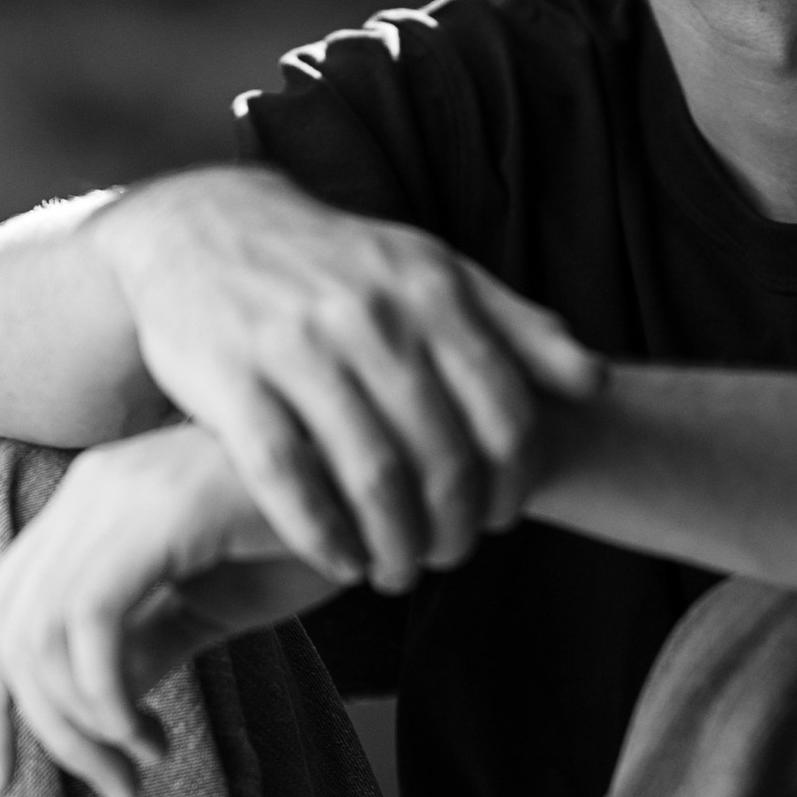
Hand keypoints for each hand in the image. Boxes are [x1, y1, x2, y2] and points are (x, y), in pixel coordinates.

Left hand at [0, 421, 331, 796]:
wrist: (393, 491)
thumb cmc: (313, 539)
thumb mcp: (211, 606)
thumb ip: (144, 645)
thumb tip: (90, 711)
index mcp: (92, 507)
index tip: (0, 784)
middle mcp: (93, 488)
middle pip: (2, 629)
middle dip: (39, 733)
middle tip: (114, 790)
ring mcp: (124, 491)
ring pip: (40, 634)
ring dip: (82, 729)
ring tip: (144, 766)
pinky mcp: (165, 509)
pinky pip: (91, 620)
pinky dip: (106, 698)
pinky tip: (154, 734)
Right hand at [93, 167, 602, 588]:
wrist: (201, 226)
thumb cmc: (337, 265)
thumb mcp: (432, 270)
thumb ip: (518, 326)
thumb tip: (595, 384)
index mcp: (432, 292)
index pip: (505, 415)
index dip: (514, 484)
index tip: (502, 517)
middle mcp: (370, 317)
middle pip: (444, 458)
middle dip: (457, 527)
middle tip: (450, 555)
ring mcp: (296, 348)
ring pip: (371, 476)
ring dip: (395, 545)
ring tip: (398, 570)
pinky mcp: (228, 380)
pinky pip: (285, 477)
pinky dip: (321, 535)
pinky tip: (339, 563)